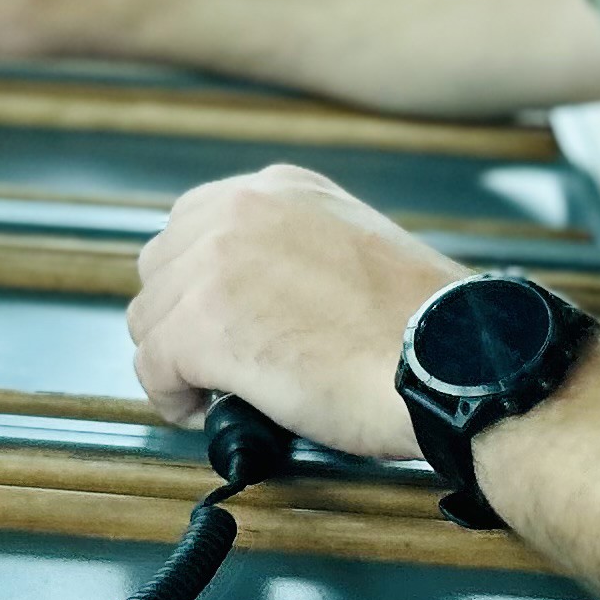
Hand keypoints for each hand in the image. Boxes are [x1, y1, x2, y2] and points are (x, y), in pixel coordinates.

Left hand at [126, 164, 457, 459]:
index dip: (199, 281)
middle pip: (162, 268)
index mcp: (279, 188)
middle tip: (215, 359)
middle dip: (181, 317)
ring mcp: (214, 265)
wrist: (448, 360)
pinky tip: (202, 410)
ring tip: (215, 391)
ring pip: (151, 319)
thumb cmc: (421, 324)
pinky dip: (171, 397)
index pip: (194, 224)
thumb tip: (256, 295)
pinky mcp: (202, 326)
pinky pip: (153, 368)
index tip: (217, 315)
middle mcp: (239, 210)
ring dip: (176, 360)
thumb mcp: (353, 244)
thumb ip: (296, 250)